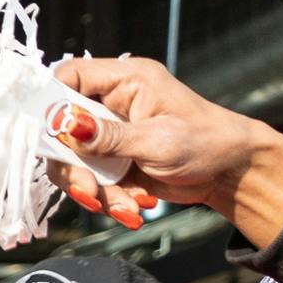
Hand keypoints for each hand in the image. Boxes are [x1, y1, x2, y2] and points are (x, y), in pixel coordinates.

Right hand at [43, 57, 282, 235]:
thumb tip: (65, 125)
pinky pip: (89, 182)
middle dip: (73, 167)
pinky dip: (106, 200)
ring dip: (92, 190)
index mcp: (125, 81)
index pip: (69, 76)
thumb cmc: (207, 142)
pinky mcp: (110, 162)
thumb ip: (108, 136)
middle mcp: (110, 104)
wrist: (229, 172)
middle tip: (89, 191)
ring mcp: (108, 135)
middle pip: (60, 130)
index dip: (52, 102)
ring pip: (71, 163)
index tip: (56, 136)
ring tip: (124, 206)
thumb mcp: (157, 139)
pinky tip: (133, 206)